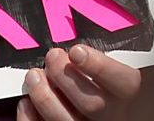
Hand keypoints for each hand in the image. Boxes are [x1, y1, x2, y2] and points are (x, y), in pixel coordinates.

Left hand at [19, 46, 139, 120]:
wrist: (96, 107)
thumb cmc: (103, 80)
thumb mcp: (113, 63)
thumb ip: (102, 56)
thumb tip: (78, 41)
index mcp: (126, 93)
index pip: (124, 82)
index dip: (99, 66)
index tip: (77, 51)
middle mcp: (111, 114)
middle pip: (92, 103)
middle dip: (65, 76)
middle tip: (52, 56)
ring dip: (44, 96)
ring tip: (34, 75)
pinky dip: (31, 117)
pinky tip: (27, 102)